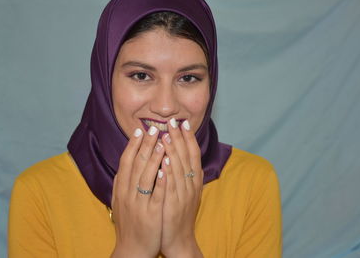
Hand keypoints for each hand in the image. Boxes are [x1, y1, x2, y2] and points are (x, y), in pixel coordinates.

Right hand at [111, 126, 165, 257]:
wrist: (132, 249)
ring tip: (162, 142)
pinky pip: (155, 195)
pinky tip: (166, 169)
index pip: (126, 162)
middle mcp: (127, 194)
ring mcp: (138, 204)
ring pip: (145, 176)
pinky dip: (160, 181)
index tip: (139, 130)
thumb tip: (123, 166)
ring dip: (153, 158)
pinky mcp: (150, 214)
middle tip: (154, 128)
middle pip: (135, 165)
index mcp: (121, 189)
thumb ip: (122, 184)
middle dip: (145, 145)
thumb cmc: (129, 223)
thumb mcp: (121, 202)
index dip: (132, 145)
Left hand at [160, 119, 203, 257]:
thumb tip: (184, 158)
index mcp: (194, 181)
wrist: (179, 239)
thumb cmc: (179, 214)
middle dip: (180, 138)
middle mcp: (191, 185)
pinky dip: (169, 173)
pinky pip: (172, 186)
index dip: (189, 139)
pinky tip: (164, 161)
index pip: (193, 155)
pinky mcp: (173, 204)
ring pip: (180, 169)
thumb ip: (186, 176)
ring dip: (174, 151)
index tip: (183, 124)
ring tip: (168, 135)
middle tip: (174, 121)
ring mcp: (183, 194)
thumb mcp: (187, 193)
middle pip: (187, 157)